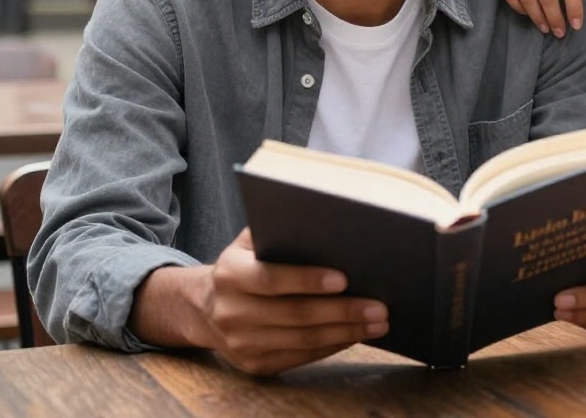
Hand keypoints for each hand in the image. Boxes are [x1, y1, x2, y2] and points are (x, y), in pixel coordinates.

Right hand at [198, 228, 388, 375]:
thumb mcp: (250, 240)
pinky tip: (355, 335)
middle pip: (294, 314)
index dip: (307, 280)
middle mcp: (231, 312)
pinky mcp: (254, 365)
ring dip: (345, 332)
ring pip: (302, 340)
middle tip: (378, 306)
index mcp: (230, 274)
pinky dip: (332, 346)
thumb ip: (279, 230)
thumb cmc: (246, 262)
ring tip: (378, 321)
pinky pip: (300, 357)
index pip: (271, 279)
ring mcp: (241, 343)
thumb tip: (329, 221)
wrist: (207, 307)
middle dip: (342, 311)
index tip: (344, 278)